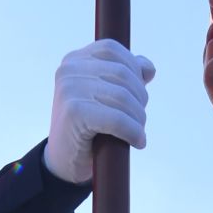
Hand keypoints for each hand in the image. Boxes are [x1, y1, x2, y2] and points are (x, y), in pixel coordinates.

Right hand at [43, 39, 155, 184]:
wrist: (63, 163)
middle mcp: (68, 70)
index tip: (137, 96)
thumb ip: (125, 76)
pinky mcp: (74, 112)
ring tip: (137, 133)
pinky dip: (133, 131)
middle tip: (139, 120)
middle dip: (139, 98)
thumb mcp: (105, 96)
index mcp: (73, 60)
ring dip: (138, 118)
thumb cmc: (88, 128)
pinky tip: (138, 141)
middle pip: (122, 73)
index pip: (112, 50)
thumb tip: (148, 68)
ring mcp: (69, 89)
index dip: (133, 69)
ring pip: (122, 96)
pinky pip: (117, 119)